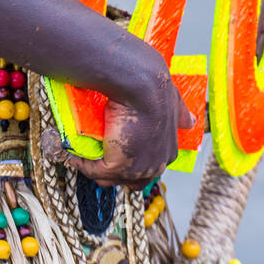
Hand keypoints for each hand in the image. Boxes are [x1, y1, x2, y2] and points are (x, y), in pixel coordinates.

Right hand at [66, 61, 194, 188]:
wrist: (141, 84)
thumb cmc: (155, 89)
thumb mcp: (174, 103)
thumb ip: (180, 114)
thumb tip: (190, 121)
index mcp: (168, 152)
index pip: (148, 169)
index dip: (130, 163)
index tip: (115, 152)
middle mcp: (155, 166)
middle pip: (129, 180)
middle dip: (112, 171)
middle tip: (96, 155)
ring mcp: (136, 169)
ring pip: (109, 178)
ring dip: (94, 167)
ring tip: (82, 153)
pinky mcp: (116, 166)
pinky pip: (93, 170)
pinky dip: (82, 163)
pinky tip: (73, 152)